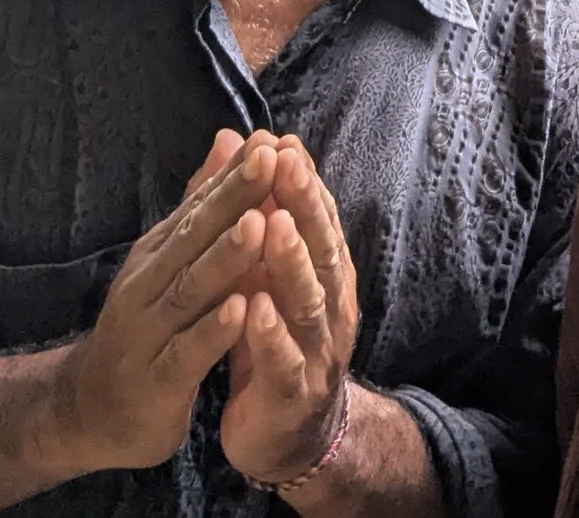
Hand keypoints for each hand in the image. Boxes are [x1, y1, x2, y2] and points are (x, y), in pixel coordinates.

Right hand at [49, 131, 285, 473]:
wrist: (89, 415)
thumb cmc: (143, 331)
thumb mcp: (166, 265)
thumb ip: (198, 207)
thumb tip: (228, 141)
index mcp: (157, 256)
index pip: (198, 208)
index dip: (233, 175)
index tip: (269, 140)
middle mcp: (148, 286)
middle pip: (194, 237)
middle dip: (234, 199)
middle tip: (269, 161)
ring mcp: (148, 333)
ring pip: (191, 289)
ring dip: (226, 257)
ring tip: (260, 225)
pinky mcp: (155, 381)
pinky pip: (187, 352)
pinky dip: (212, 330)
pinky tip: (241, 310)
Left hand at [220, 135, 361, 487]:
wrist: (287, 435)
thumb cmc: (275, 342)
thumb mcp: (266, 276)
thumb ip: (259, 218)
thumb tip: (248, 148)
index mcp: (325, 278)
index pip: (318, 222)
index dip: (304, 183)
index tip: (283, 142)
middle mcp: (330, 308)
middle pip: (322, 251)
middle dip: (304, 207)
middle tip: (286, 165)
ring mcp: (315, 352)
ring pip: (308, 301)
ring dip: (291, 262)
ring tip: (272, 224)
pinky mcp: (292, 393)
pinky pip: (283, 360)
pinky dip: (271, 334)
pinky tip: (254, 308)